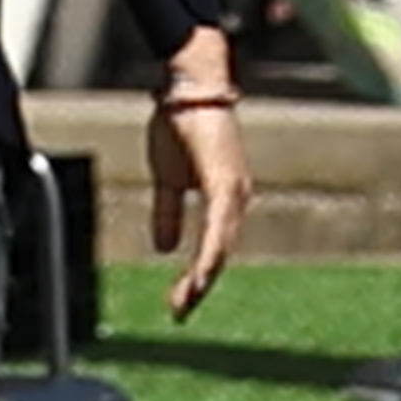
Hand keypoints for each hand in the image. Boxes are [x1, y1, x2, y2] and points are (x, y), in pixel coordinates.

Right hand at [148, 29, 249, 317]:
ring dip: (205, 275)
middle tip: (180, 312)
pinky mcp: (226, 180)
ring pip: (223, 244)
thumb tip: (165, 249)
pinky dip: (211, 250)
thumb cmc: (181, 126)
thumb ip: (167, 212)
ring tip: (188, 300)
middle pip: (221, 253)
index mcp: (224, 201)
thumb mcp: (167, 178)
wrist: (187, 88)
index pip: (213, 248)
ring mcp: (234, 190)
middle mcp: (235, 200)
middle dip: (200, 286)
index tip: (181, 303)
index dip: (198, 276)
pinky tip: (202, 271)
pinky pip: (219, 224)